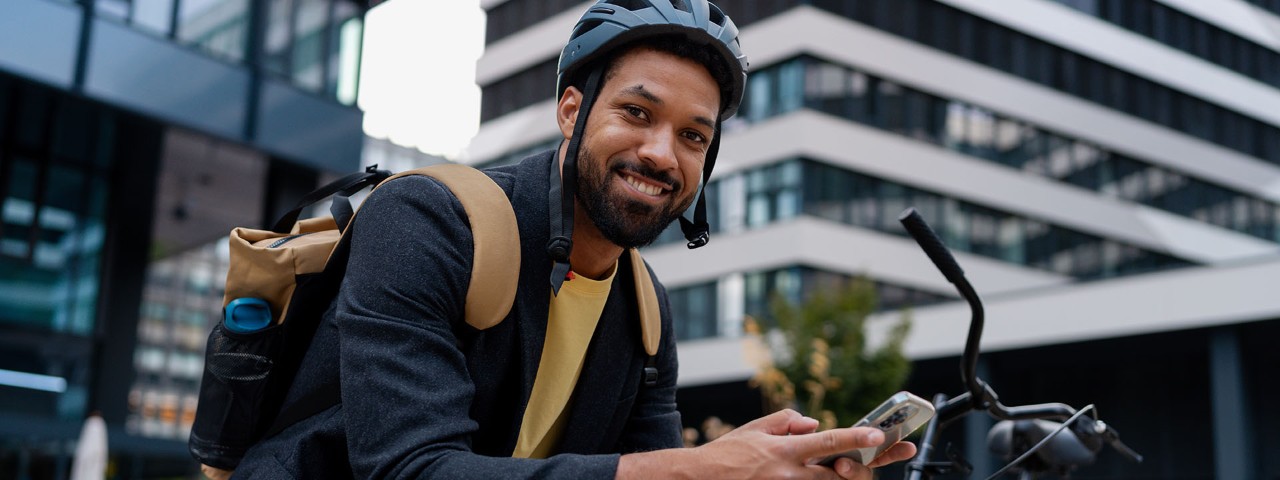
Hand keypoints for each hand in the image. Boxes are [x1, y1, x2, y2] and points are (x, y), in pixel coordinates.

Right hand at [617, 409, 916, 479]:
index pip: (829, 441)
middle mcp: (790, 474)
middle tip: (888, 453)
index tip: (880, 434)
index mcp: (785, 450)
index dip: (858, 438)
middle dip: (866, 466)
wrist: (697, 479)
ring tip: (857, 463)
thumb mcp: (756, 428)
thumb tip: (814, 423)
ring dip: (847, 477)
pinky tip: (830, 474)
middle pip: (841, 474)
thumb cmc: (726, 454)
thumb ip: (788, 421)